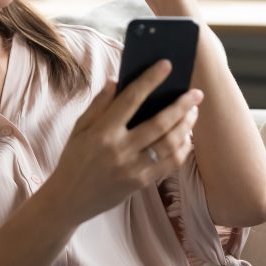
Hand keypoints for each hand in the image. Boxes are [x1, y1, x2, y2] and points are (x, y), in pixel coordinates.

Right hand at [44, 60, 202, 226]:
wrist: (69, 200)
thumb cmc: (74, 159)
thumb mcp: (79, 129)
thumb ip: (99, 104)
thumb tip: (117, 81)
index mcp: (102, 132)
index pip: (131, 99)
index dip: (150, 80)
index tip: (166, 65)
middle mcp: (120, 150)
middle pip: (160, 123)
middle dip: (182, 106)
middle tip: (196, 93)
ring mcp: (132, 168)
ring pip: (170, 144)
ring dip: (186, 126)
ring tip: (193, 112)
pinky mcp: (140, 183)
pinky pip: (169, 164)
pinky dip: (182, 149)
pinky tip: (186, 137)